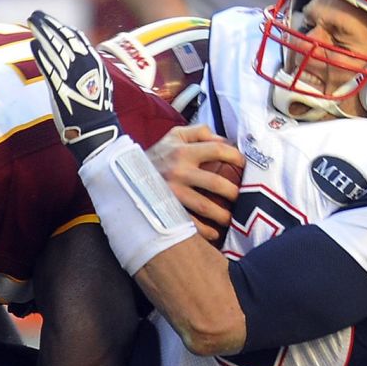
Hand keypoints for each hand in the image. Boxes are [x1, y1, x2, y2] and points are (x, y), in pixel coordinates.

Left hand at [27, 10, 120, 163]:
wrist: (97, 130)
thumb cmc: (96, 111)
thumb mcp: (98, 84)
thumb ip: (88, 70)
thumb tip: (81, 60)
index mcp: (95, 63)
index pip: (77, 38)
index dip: (61, 27)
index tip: (49, 20)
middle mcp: (85, 65)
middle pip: (64, 38)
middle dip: (49, 24)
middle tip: (36, 14)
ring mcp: (73, 75)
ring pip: (56, 48)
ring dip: (42, 33)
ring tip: (31, 22)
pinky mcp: (62, 87)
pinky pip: (50, 67)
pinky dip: (42, 55)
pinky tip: (33, 45)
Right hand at [147, 126, 245, 241]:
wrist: (121, 175)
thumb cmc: (156, 156)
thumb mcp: (173, 136)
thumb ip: (199, 132)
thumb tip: (225, 141)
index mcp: (182, 150)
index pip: (218, 150)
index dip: (237, 157)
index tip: (245, 167)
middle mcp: (178, 171)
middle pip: (217, 183)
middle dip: (234, 193)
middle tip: (242, 198)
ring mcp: (171, 192)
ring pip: (206, 207)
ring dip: (224, 216)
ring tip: (231, 219)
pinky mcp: (165, 209)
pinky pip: (190, 224)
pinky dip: (205, 231)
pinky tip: (214, 233)